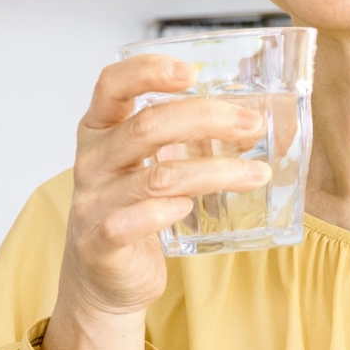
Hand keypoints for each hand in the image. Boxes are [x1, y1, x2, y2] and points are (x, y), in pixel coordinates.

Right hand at [42, 55, 269, 349]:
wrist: (104, 279)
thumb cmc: (132, 210)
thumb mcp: (147, 164)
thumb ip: (183, 140)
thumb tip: (251, 122)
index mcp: (100, 130)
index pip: (113, 84)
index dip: (149, 71)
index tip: (193, 71)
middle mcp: (92, 161)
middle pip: (147, 126)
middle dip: (207, 119)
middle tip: (253, 123)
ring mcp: (92, 202)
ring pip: (157, 177)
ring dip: (214, 172)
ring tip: (257, 173)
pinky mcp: (100, 243)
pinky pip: (131, 223)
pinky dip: (163, 212)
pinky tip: (189, 208)